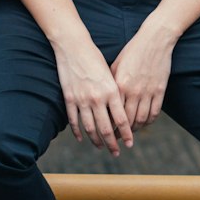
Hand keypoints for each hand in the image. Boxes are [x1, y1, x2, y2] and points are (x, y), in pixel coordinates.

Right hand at [52, 33, 132, 156]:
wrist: (74, 46)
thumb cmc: (95, 58)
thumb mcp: (111, 74)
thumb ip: (116, 93)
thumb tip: (122, 112)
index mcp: (111, 91)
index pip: (122, 119)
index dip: (126, 134)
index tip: (130, 144)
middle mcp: (97, 97)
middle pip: (106, 128)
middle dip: (112, 143)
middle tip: (116, 153)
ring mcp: (82, 99)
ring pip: (90, 127)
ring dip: (95, 140)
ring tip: (100, 147)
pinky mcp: (69, 98)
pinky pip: (74, 120)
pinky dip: (77, 132)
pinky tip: (81, 138)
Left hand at [110, 15, 175, 131]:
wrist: (155, 39)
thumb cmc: (132, 50)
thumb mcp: (116, 65)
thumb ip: (110, 83)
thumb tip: (102, 100)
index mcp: (119, 85)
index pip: (112, 113)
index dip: (108, 127)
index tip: (104, 134)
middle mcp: (133, 91)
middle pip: (126, 121)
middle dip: (120, 134)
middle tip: (116, 141)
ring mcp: (148, 92)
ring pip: (141, 120)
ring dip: (134, 130)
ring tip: (129, 135)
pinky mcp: (160, 90)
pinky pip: (154, 113)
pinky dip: (149, 121)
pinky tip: (144, 124)